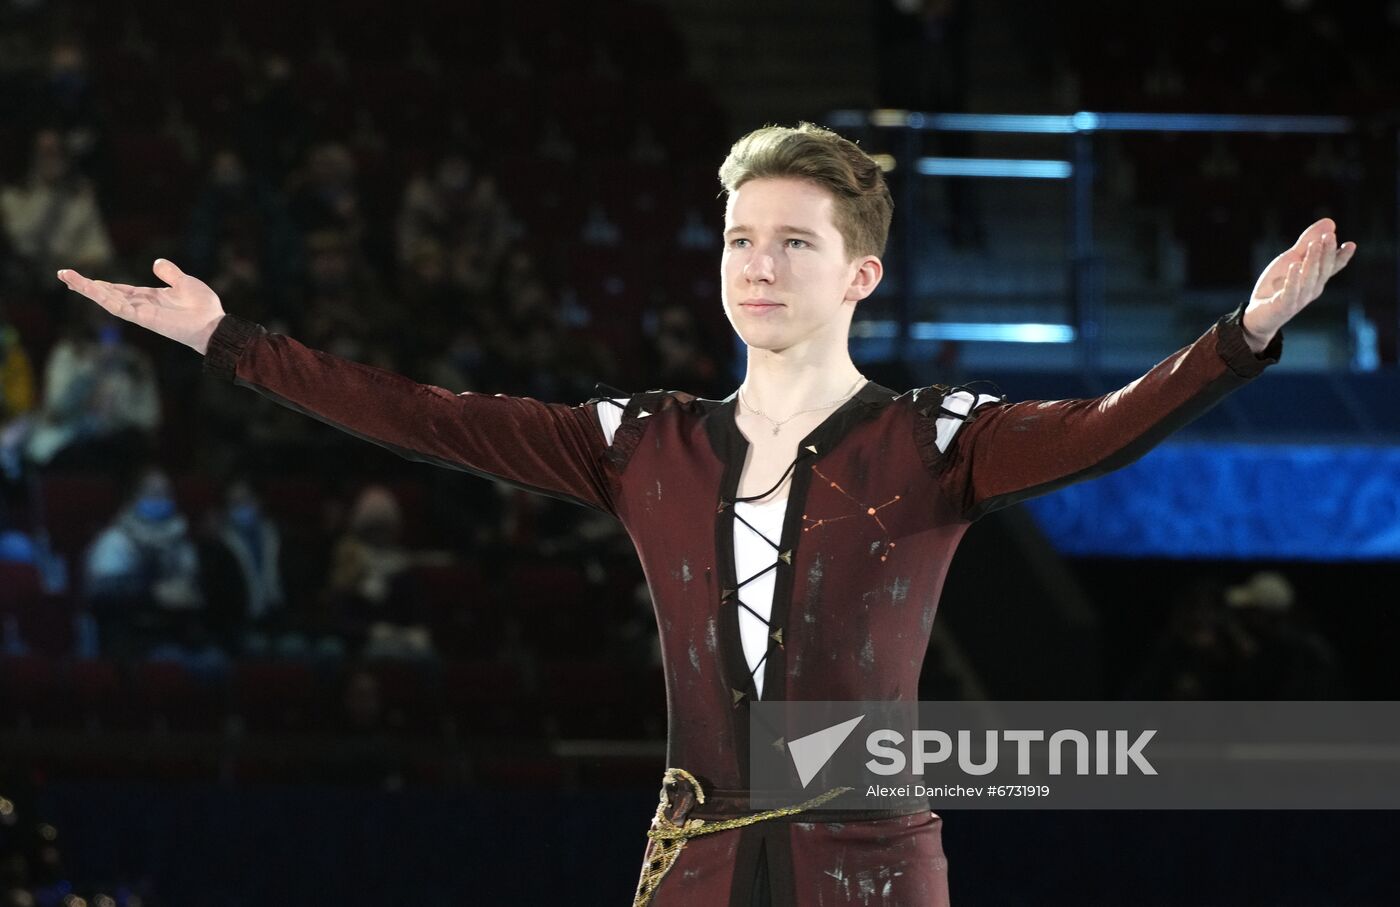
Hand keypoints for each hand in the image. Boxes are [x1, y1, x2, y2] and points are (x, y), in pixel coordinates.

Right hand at [56, 259, 225, 354]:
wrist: (213, 324)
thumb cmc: (203, 307)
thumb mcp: (184, 283)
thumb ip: (170, 273)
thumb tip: (156, 262)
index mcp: (147, 297)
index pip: (117, 290)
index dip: (100, 284)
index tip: (81, 276)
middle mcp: (140, 305)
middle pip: (106, 294)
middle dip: (85, 285)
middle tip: (63, 274)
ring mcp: (140, 312)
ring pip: (107, 300)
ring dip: (88, 289)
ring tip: (67, 277)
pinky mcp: (143, 318)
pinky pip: (119, 307)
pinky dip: (104, 297)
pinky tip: (90, 288)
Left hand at [1242, 218, 1356, 353]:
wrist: (1257, 314)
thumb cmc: (1276, 285)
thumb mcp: (1290, 259)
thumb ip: (1307, 243)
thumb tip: (1330, 222)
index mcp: (1315, 278)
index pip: (1332, 267)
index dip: (1341, 257)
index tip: (1350, 244)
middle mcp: (1311, 289)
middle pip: (1322, 270)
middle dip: (1327, 252)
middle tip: (1329, 235)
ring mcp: (1299, 299)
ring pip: (1308, 279)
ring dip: (1312, 261)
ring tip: (1314, 244)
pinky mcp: (1283, 306)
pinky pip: (1290, 292)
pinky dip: (1292, 279)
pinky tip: (1294, 266)